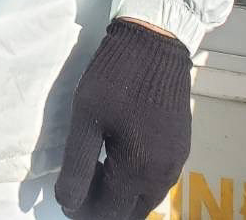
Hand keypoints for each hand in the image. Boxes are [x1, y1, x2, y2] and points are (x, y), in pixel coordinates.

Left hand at [55, 19, 190, 218]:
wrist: (154, 41)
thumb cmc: (115, 76)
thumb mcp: (86, 118)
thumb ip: (77, 165)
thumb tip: (68, 203)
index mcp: (138, 171)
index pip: (108, 212)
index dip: (82, 210)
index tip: (65, 196)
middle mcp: (163, 175)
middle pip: (129, 210)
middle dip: (102, 205)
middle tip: (78, 183)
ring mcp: (175, 161)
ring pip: (144, 197)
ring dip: (119, 193)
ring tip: (94, 170)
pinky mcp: (180, 146)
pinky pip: (156, 179)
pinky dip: (135, 179)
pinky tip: (117, 156)